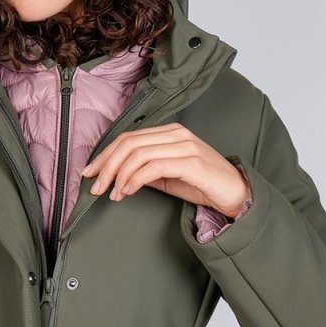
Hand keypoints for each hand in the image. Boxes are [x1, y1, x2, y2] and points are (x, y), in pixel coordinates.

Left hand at [79, 123, 252, 217]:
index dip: (105, 155)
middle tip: (95, 187)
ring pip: (138, 154)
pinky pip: (154, 167)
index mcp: (170, 132)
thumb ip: (147, 170)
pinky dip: (135, 180)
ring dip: (119, 176)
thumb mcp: (169, 176)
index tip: (89, 172)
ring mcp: (185, 146)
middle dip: (106, 166)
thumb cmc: (203, 185)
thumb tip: (119, 176)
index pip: (128, 137)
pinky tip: (128, 191)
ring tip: (113, 194)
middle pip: (129, 143)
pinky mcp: (191, 162)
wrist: (236, 193)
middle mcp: (176, 134)